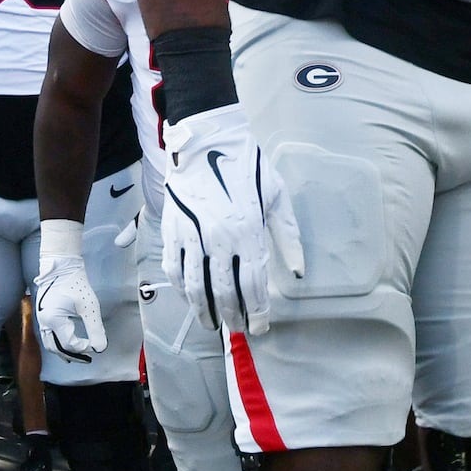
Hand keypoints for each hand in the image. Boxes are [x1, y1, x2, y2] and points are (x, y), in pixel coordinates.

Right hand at [35, 217, 106, 361]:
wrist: (61, 266)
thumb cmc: (76, 283)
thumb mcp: (89, 306)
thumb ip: (95, 329)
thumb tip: (100, 348)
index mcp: (54, 320)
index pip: (69, 344)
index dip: (84, 348)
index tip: (95, 344)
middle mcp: (44, 322)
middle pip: (56, 348)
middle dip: (72, 355)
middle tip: (87, 359)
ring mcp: (41, 319)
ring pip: (50, 344)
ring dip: (63, 351)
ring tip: (77, 356)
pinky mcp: (43, 316)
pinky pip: (48, 336)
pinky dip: (58, 343)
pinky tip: (68, 343)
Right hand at [159, 104, 304, 333]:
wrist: (206, 139)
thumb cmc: (246, 166)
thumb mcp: (277, 196)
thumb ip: (288, 237)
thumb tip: (298, 272)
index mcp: (249, 231)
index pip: (253, 284)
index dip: (257, 311)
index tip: (259, 328)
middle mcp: (220, 238)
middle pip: (224, 291)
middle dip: (232, 317)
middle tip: (237, 330)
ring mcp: (192, 235)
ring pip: (196, 286)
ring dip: (204, 310)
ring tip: (211, 324)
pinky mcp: (172, 230)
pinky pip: (175, 268)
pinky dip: (182, 288)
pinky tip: (191, 298)